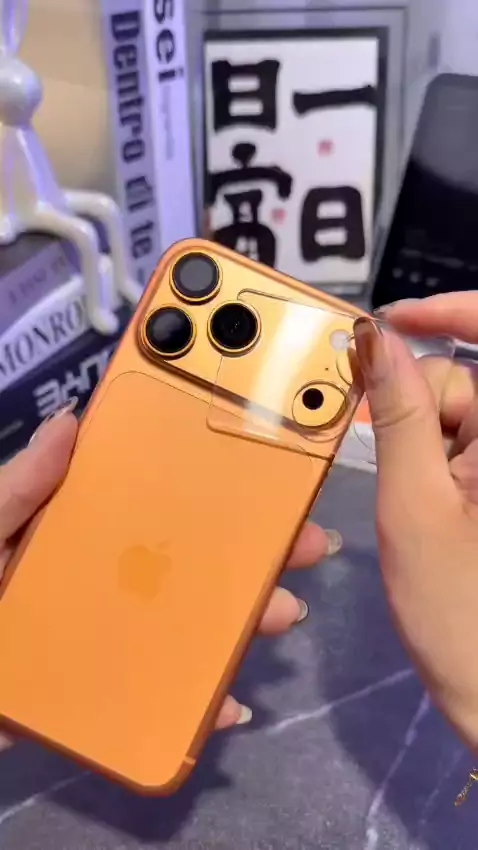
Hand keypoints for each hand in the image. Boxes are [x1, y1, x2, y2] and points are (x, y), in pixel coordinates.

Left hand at [0, 408, 339, 742]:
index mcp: (88, 537)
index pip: (160, 507)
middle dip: (255, 555)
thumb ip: (22, 486)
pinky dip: (200, 702)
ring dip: (244, 621)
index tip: (266, 475)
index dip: (214, 491)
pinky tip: (232, 700)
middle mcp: (114, 585)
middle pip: (193, 566)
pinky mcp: (106, 696)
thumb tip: (70, 421)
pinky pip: (163, 697)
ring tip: (282, 613)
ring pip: (192, 628)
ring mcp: (114, 640)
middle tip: (307, 544)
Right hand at [354, 293, 477, 750]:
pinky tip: (433, 505)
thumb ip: (398, 413)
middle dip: (422, 405)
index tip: (390, 324)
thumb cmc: (459, 611)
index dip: (447, 310)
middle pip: (469, 380)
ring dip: (427, 441)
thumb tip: (375, 338)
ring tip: (419, 505)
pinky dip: (439, 459)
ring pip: (464, 414)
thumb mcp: (415, 503)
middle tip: (397, 465)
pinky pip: (468, 445)